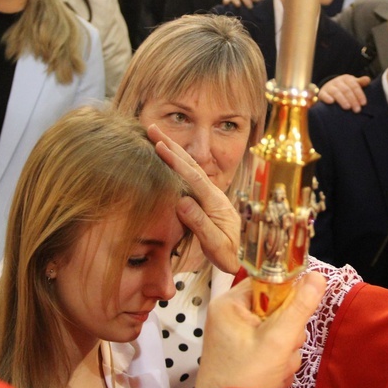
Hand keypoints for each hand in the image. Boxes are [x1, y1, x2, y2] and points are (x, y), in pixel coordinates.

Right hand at [148, 125, 241, 274]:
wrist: (235, 257)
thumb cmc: (225, 254)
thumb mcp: (216, 245)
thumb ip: (201, 224)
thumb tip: (182, 202)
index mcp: (215, 202)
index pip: (194, 178)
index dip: (176, 162)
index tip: (160, 146)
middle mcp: (212, 194)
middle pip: (191, 165)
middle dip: (172, 146)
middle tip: (152, 129)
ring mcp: (208, 194)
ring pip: (189, 168)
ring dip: (173, 151)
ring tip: (156, 136)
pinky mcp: (202, 198)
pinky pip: (187, 177)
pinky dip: (175, 164)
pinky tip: (166, 156)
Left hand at [194, 272, 325, 387]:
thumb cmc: (248, 374)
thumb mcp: (278, 339)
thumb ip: (300, 307)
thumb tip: (318, 275)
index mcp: (229, 304)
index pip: (267, 283)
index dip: (286, 298)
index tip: (293, 318)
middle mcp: (230, 317)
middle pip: (276, 308)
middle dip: (287, 334)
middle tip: (282, 350)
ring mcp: (236, 336)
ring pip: (277, 330)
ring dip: (285, 351)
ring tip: (275, 368)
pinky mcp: (243, 353)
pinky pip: (271, 347)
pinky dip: (276, 362)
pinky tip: (271, 376)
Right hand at [318, 75, 370, 112]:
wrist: (328, 88)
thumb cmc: (344, 88)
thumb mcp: (353, 84)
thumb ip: (360, 83)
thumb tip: (368, 79)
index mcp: (347, 79)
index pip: (354, 86)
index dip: (359, 94)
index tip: (363, 103)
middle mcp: (337, 81)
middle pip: (346, 90)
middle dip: (352, 100)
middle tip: (357, 110)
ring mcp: (329, 87)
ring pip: (336, 92)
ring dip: (342, 100)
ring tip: (347, 107)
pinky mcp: (322, 93)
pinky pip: (324, 95)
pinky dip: (327, 98)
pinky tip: (331, 102)